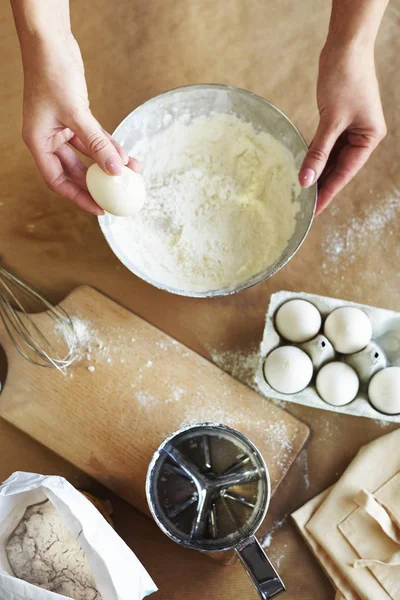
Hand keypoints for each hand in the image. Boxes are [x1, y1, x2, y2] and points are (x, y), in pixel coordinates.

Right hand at [21, 33, 138, 214]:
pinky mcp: (75, 117)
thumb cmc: (52, 73)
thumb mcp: (77, 113)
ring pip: (88, 155)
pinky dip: (109, 146)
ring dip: (109, 164)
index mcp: (38, 142)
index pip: (58, 181)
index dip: (79, 197)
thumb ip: (97, 143)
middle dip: (98, 183)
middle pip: (75, 172)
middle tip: (118, 195)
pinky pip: (94, 139)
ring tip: (132, 173)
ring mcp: (62, 128)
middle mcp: (48, 139)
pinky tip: (127, 155)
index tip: (100, 209)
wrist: (50, 42)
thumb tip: (117, 170)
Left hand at [299, 42, 385, 213]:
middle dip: (322, 184)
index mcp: (369, 138)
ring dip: (316, 171)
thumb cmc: (345, 79)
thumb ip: (318, 152)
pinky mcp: (338, 120)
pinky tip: (302, 168)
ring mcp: (351, 128)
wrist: (345, 47)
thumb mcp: (331, 121)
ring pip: (331, 157)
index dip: (328, 192)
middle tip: (304, 206)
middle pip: (339, 167)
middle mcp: (362, 136)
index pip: (345, 172)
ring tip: (301, 192)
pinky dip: (314, 155)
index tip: (314, 210)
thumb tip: (305, 181)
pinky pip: (325, 144)